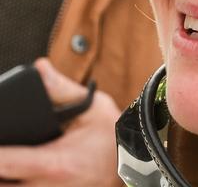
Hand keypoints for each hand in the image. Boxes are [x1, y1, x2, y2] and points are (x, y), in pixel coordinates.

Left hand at [0, 59, 123, 185]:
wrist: (137, 162)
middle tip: (3, 142)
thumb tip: (39, 68)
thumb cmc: (112, 136)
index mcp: (56, 163)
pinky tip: (17, 170)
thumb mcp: (93, 107)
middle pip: (1, 183)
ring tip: (8, 158)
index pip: (5, 162)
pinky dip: (15, 181)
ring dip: (5, 174)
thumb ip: (62, 89)